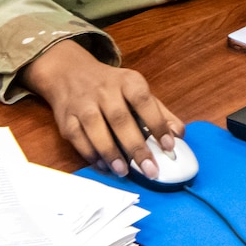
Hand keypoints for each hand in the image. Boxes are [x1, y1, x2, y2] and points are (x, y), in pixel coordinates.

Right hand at [19, 38, 181, 179]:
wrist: (70, 73)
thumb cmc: (111, 87)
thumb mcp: (137, 90)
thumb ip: (159, 112)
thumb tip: (179, 135)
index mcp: (128, 81)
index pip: (144, 101)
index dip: (157, 123)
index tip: (169, 146)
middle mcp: (104, 90)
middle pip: (120, 119)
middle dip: (136, 146)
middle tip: (149, 169)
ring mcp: (83, 104)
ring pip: (95, 128)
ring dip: (111, 152)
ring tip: (124, 171)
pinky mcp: (66, 119)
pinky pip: (78, 138)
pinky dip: (91, 154)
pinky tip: (104, 166)